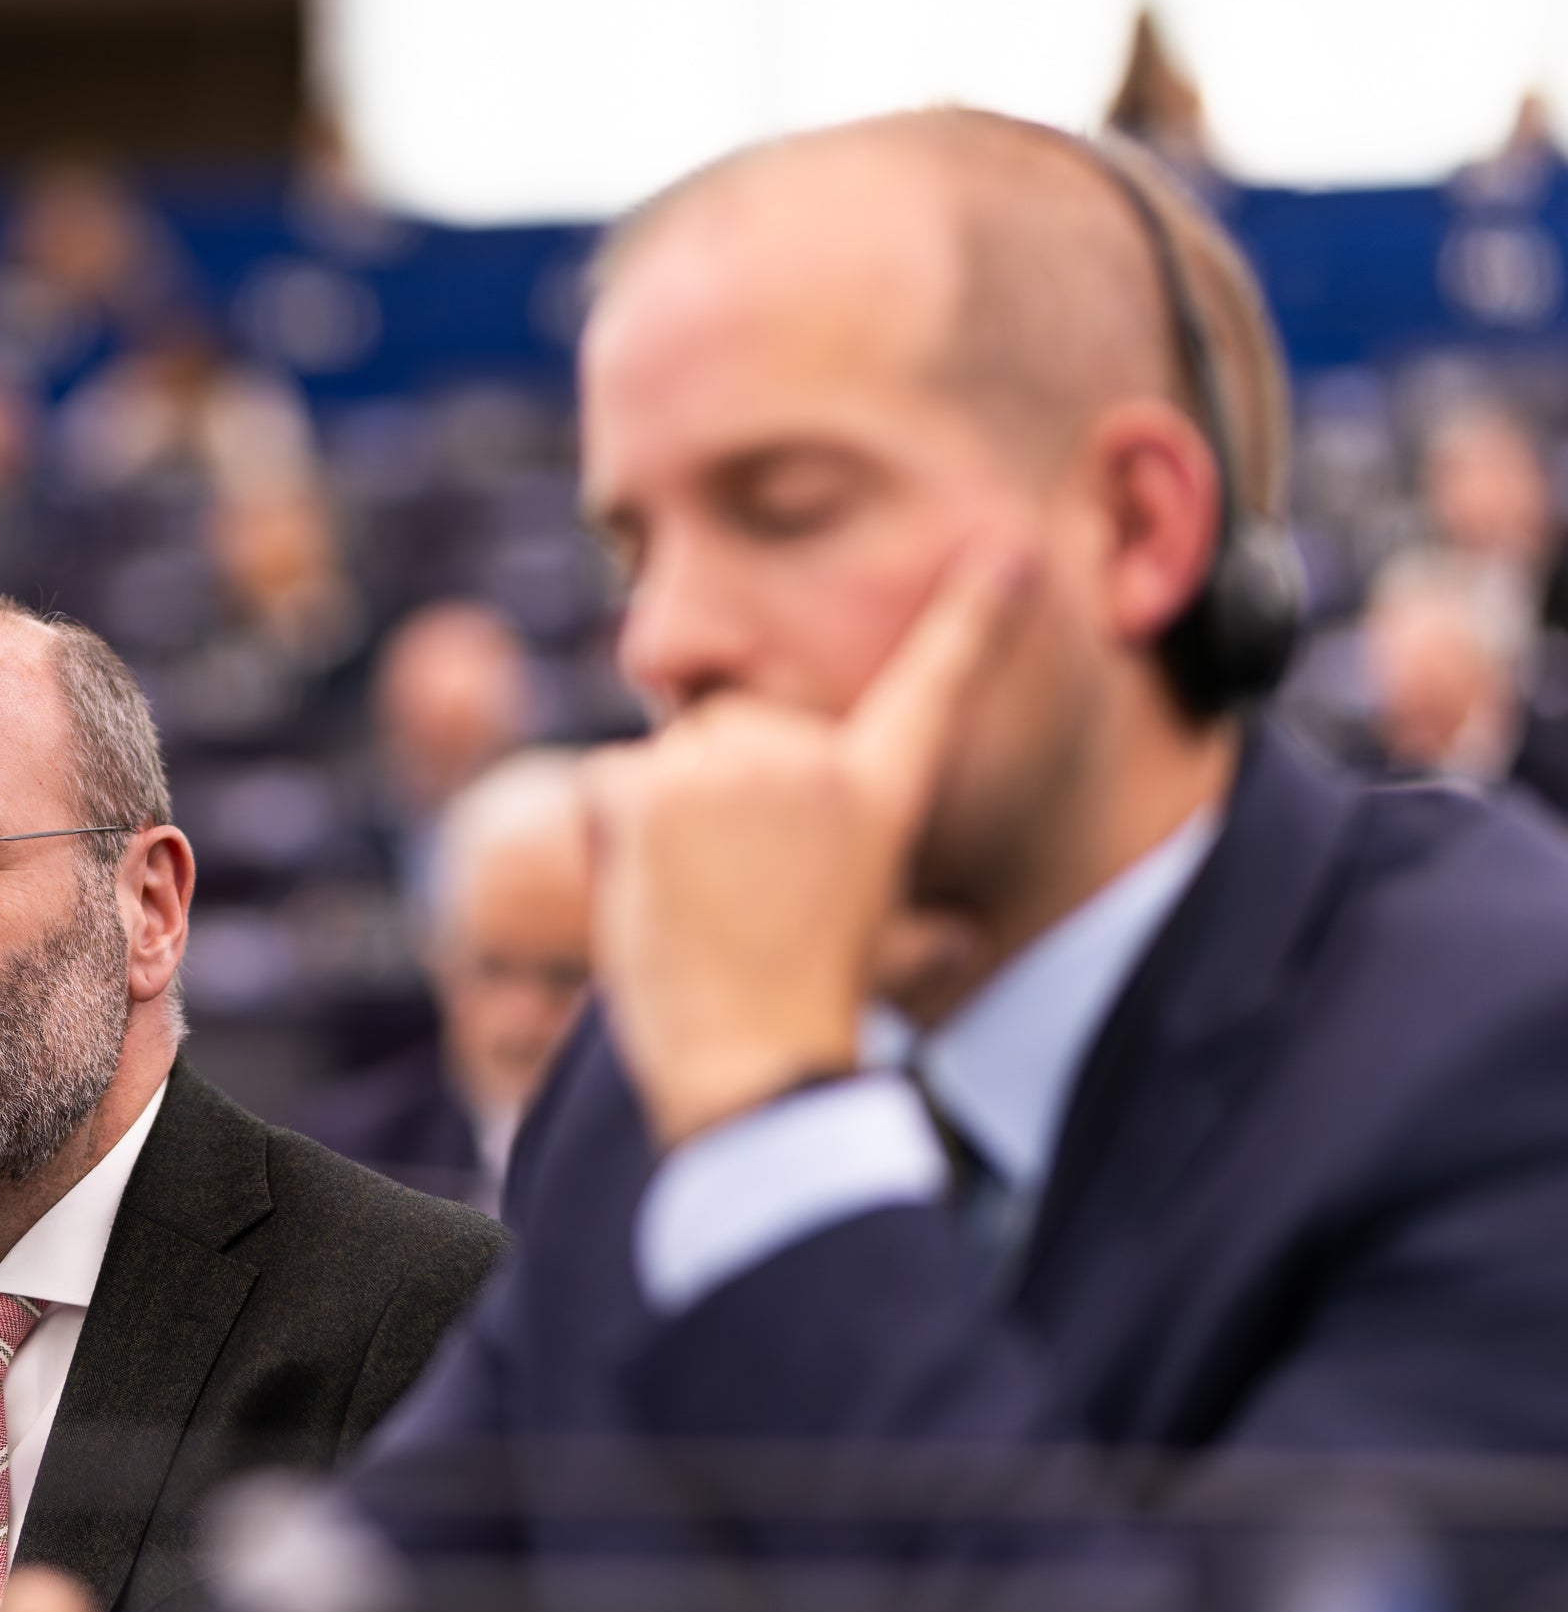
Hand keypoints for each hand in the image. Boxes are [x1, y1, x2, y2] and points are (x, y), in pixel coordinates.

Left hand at [585, 546, 1022, 1149]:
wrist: (753, 1057)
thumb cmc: (802, 1010)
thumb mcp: (863, 923)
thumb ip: (862, 872)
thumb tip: (963, 938)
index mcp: (881, 790)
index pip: (932, 684)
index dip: (970, 617)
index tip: (1007, 554)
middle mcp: (813, 758)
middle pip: (736, 726)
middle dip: (713, 794)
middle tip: (732, 894)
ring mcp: (735, 765)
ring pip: (668, 757)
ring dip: (658, 819)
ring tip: (695, 903)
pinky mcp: (657, 782)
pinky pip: (605, 781)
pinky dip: (605, 834)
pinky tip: (647, 894)